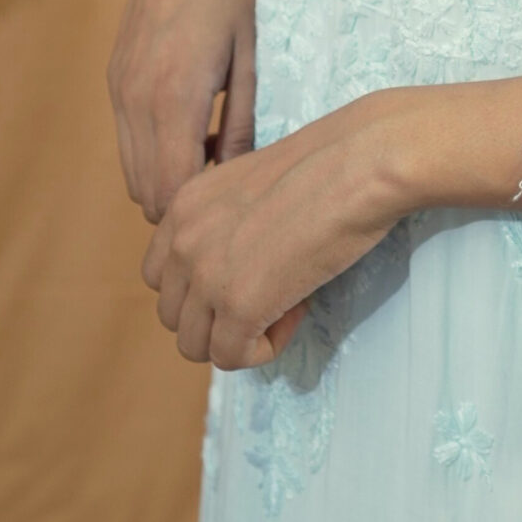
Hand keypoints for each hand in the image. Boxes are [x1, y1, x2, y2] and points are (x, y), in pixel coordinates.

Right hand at [107, 0, 256, 224]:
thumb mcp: (260, 57)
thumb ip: (246, 125)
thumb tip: (236, 182)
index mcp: (172, 95)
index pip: (173, 192)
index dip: (205, 215)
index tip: (245, 218)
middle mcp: (134, 93)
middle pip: (147, 189)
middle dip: (187, 206)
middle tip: (239, 204)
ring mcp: (119, 81)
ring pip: (133, 166)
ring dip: (171, 178)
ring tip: (226, 170)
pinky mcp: (117, 69)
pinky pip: (130, 135)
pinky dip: (159, 150)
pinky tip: (205, 136)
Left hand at [140, 78, 521, 368]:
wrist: (360, 164)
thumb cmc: (327, 164)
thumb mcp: (251, 183)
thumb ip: (226, 221)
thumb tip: (237, 265)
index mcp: (182, 204)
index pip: (161, 275)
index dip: (203, 286)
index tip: (251, 270)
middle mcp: (182, 240)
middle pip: (174, 315)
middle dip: (218, 316)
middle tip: (273, 290)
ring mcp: (207, 276)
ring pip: (195, 345)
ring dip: (238, 336)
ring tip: (285, 301)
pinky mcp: (240, 307)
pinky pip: (232, 357)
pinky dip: (264, 346)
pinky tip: (297, 310)